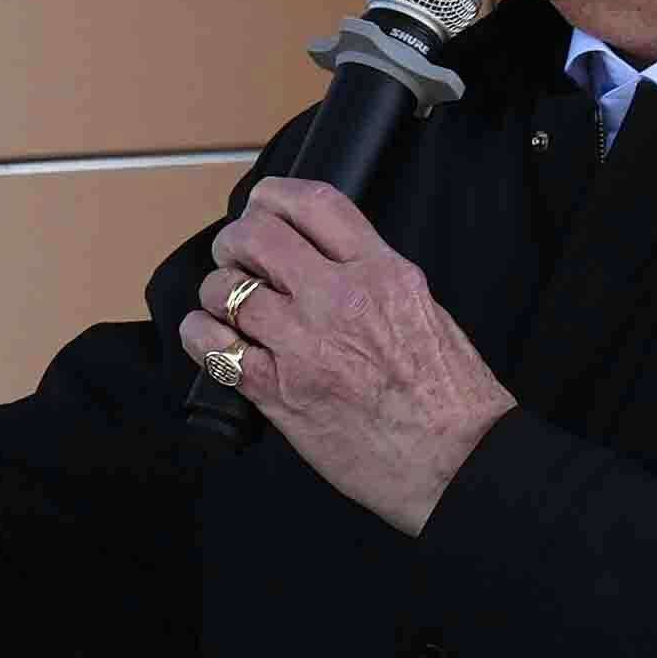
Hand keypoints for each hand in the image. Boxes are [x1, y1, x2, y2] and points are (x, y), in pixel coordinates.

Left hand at [179, 180, 516, 537]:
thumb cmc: (450, 399)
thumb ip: (375, 279)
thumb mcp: (425, 310)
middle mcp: (340, 299)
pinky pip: (214, 348)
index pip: (314, 203)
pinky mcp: (279, 391)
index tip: (261, 205)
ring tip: (226, 308)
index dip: (274, 195)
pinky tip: (208, 338)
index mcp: (383, 273)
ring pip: (226, 289)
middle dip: (235, 241)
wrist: (456, 461)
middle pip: (257, 236)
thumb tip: (328, 264)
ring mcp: (305, 344)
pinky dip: (200, 336)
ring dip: (216, 294)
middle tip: (235, 258)